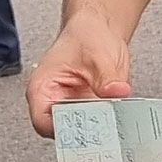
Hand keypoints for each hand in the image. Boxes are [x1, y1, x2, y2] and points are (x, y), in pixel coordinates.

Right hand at [25, 20, 133, 137]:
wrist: (99, 30)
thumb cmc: (86, 36)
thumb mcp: (98, 54)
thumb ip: (107, 77)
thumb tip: (117, 92)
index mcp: (42, 89)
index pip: (43, 123)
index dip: (63, 130)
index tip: (86, 128)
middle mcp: (53, 102)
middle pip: (64, 131)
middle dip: (86, 131)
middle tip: (105, 127)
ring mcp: (72, 108)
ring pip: (82, 130)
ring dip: (99, 128)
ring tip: (114, 121)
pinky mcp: (90, 110)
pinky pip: (97, 124)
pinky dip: (108, 122)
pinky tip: (119, 117)